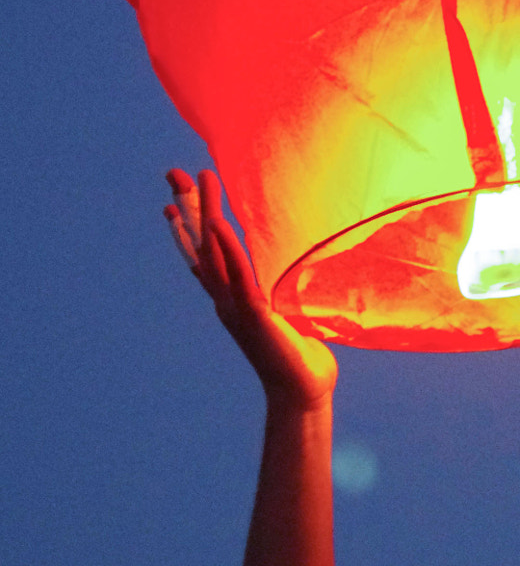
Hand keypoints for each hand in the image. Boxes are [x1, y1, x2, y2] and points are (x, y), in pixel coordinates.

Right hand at [164, 169, 336, 405]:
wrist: (302, 392)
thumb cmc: (300, 356)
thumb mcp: (285, 316)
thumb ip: (280, 294)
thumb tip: (291, 274)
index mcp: (232, 299)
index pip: (203, 255)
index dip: (186, 226)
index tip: (172, 199)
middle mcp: (226, 300)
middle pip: (199, 245)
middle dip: (187, 207)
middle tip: (174, 172)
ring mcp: (236, 306)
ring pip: (213, 252)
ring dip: (206, 212)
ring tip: (202, 178)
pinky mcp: (255, 313)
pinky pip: (238, 274)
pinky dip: (227, 248)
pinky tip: (218, 223)